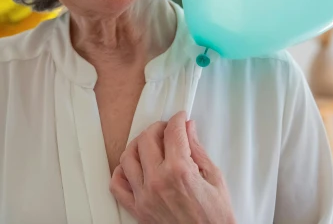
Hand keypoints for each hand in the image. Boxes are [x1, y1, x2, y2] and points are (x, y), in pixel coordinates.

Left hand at [109, 111, 235, 223]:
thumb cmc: (215, 217)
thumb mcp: (214, 178)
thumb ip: (197, 150)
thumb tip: (188, 129)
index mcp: (180, 171)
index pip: (172, 133)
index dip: (177, 120)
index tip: (180, 118)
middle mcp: (158, 181)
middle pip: (147, 139)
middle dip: (158, 127)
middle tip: (167, 128)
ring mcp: (144, 196)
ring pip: (128, 157)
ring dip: (138, 145)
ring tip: (150, 143)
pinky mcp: (138, 210)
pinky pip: (117, 186)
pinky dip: (121, 172)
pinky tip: (133, 167)